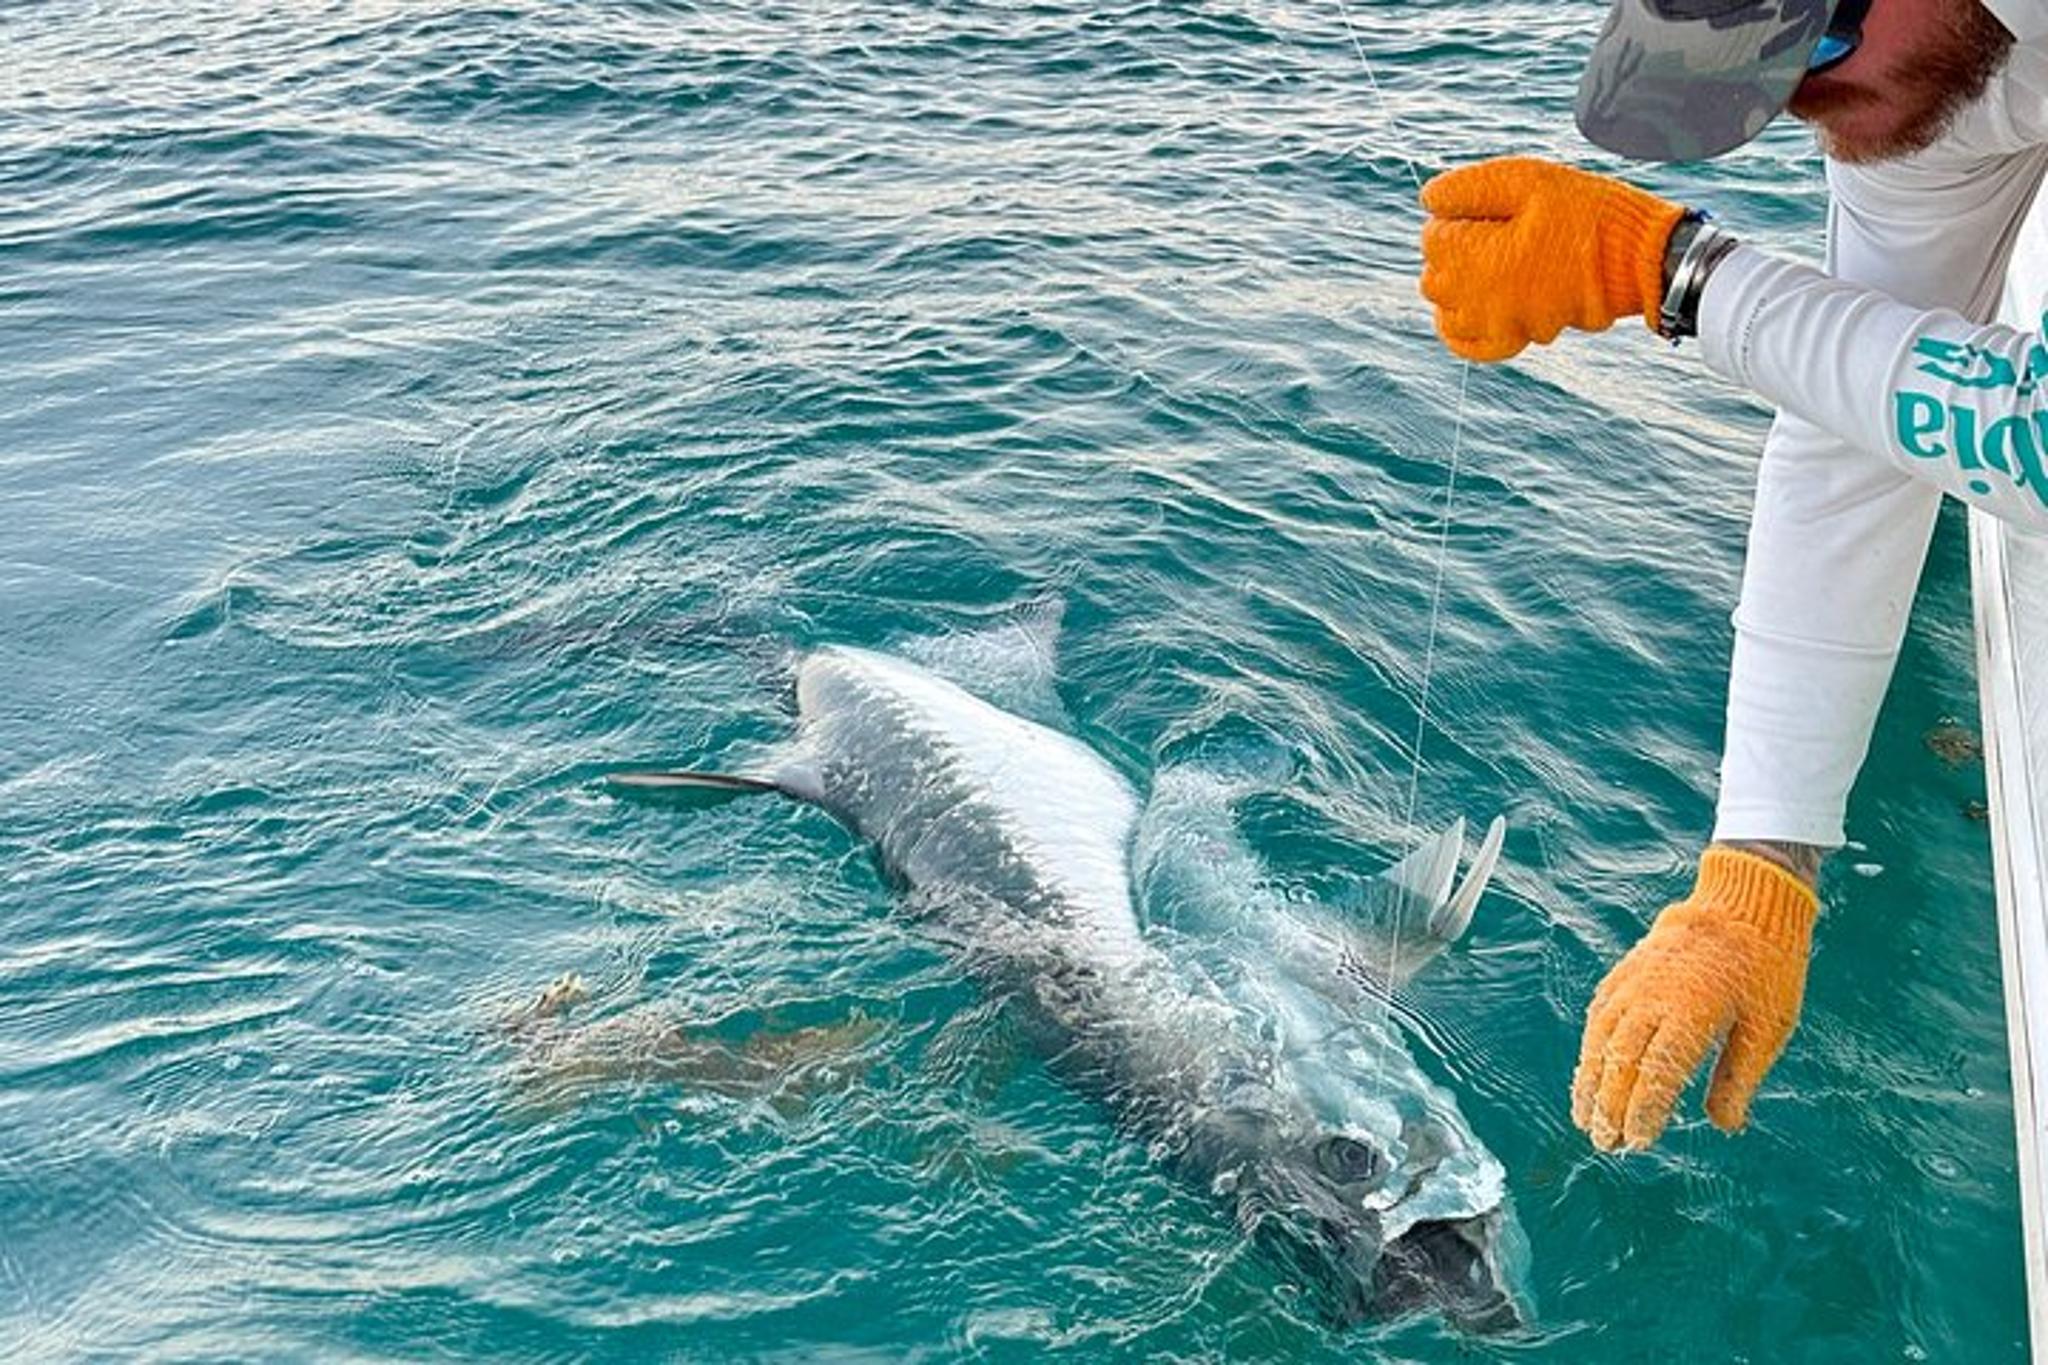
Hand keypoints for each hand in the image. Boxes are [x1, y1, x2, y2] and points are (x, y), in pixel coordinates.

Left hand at [1419, 156, 1686, 361]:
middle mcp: (1478, 300)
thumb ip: (1470, 187)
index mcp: (1477, 258)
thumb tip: (1428, 200)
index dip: (1455, 216)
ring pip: (1446, 311)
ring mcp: (1497, 324)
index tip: (1486, 207)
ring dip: (1456, 287)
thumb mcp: (1529, 180)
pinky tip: (1470, 306)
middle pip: (1435, 275)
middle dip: (1453, 251)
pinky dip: (1462, 328)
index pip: (1433, 238)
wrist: (1636, 258)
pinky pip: (1470, 346)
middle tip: (1491, 230)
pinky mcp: (1519, 339)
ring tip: (1488, 263)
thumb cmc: (1586, 213)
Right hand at [1571, 847, 1817, 1150]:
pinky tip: (1589, 1069)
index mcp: (1692, 1013)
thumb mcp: (1769, 1027)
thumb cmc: (1767, 968)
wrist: (1744, 901)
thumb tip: (1723, 1125)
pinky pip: (1599, 1014)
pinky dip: (1590, 1046)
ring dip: (1590, 1081)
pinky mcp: (1627, 971)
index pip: (1656, 1074)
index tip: (1638, 1144)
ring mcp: (1635, 981)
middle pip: (1620, 1061)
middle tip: (1604, 1144)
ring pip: (1600, 1039)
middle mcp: (1653, 997)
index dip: (1643, 1112)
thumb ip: (1739, 1077)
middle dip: (1608, 1106)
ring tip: (1585, 1117)